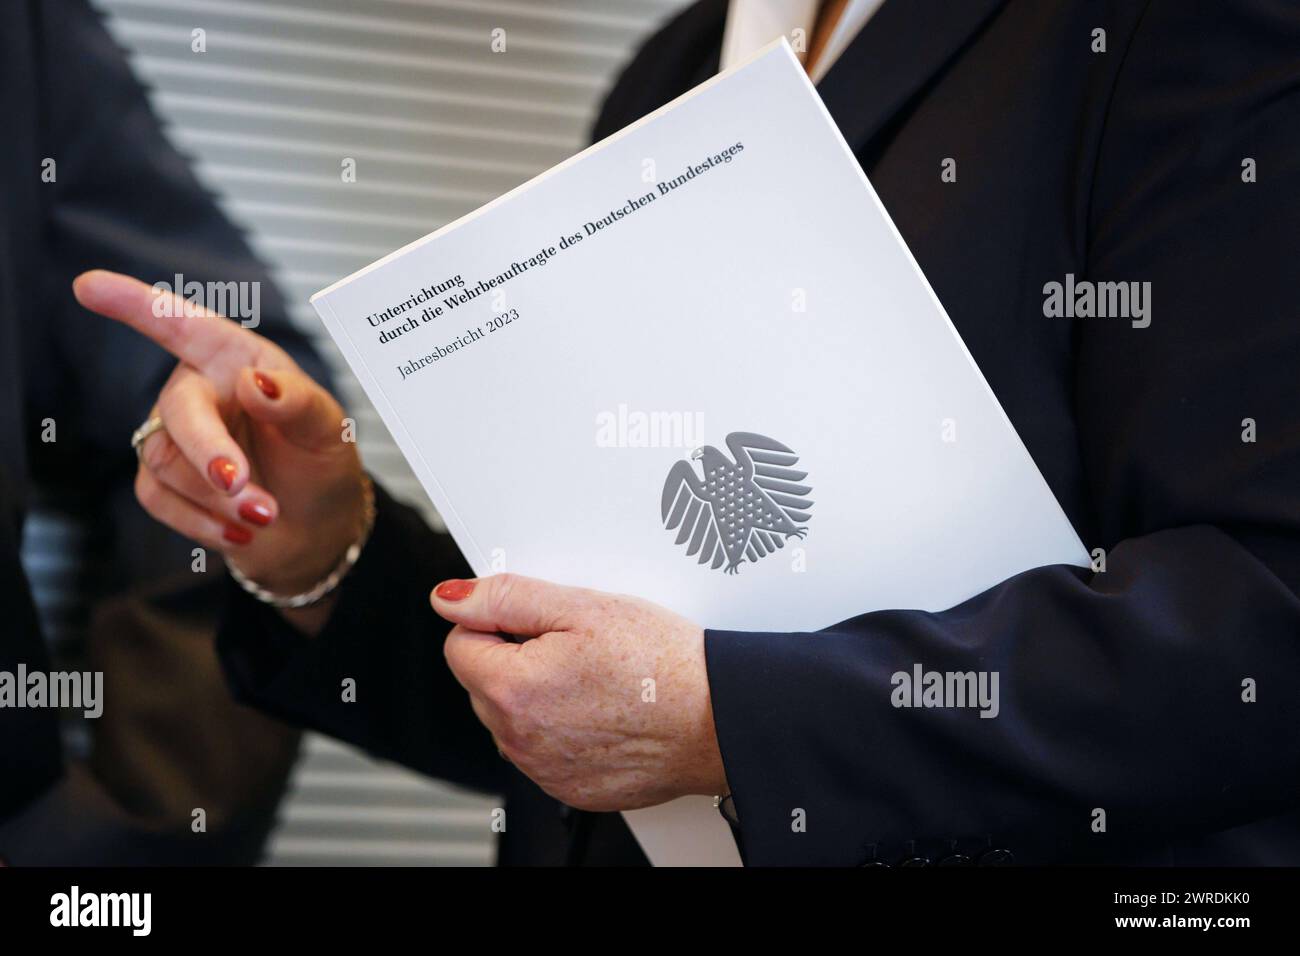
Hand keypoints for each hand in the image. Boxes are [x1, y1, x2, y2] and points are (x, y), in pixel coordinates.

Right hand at [74, 270, 364, 608]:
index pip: (184, 326)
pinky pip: (160, 499)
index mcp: (237, 360)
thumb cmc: (320, 462)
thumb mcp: (327, 428)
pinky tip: (242, 531)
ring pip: (167, 462)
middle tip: (240, 482)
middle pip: (177, 410)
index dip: (137, 305)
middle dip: (208, 450)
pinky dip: (203, 522)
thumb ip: (297, 401)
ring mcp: (174, 437)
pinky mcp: (164, 483)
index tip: (89, 285)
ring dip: (218, 497)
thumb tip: (254, 383)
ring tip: (266, 513)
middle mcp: (199, 391)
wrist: (316, 525)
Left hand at [431, 574, 727, 810]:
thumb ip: (505, 597)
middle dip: (515, 659)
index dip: (496, 623)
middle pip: (484, 684)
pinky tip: (602, 709)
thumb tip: (451, 598)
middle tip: (575, 645)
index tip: (536, 621)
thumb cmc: (662, 665)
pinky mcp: (570, 789)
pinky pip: (544, 751)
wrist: (715, 720)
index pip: (459, 644)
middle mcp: (519, 740)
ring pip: (512, 720)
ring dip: (537, 696)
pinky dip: (562, 730)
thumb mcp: (581, 606)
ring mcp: (544, 770)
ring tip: (594, 678)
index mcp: (512, 690)